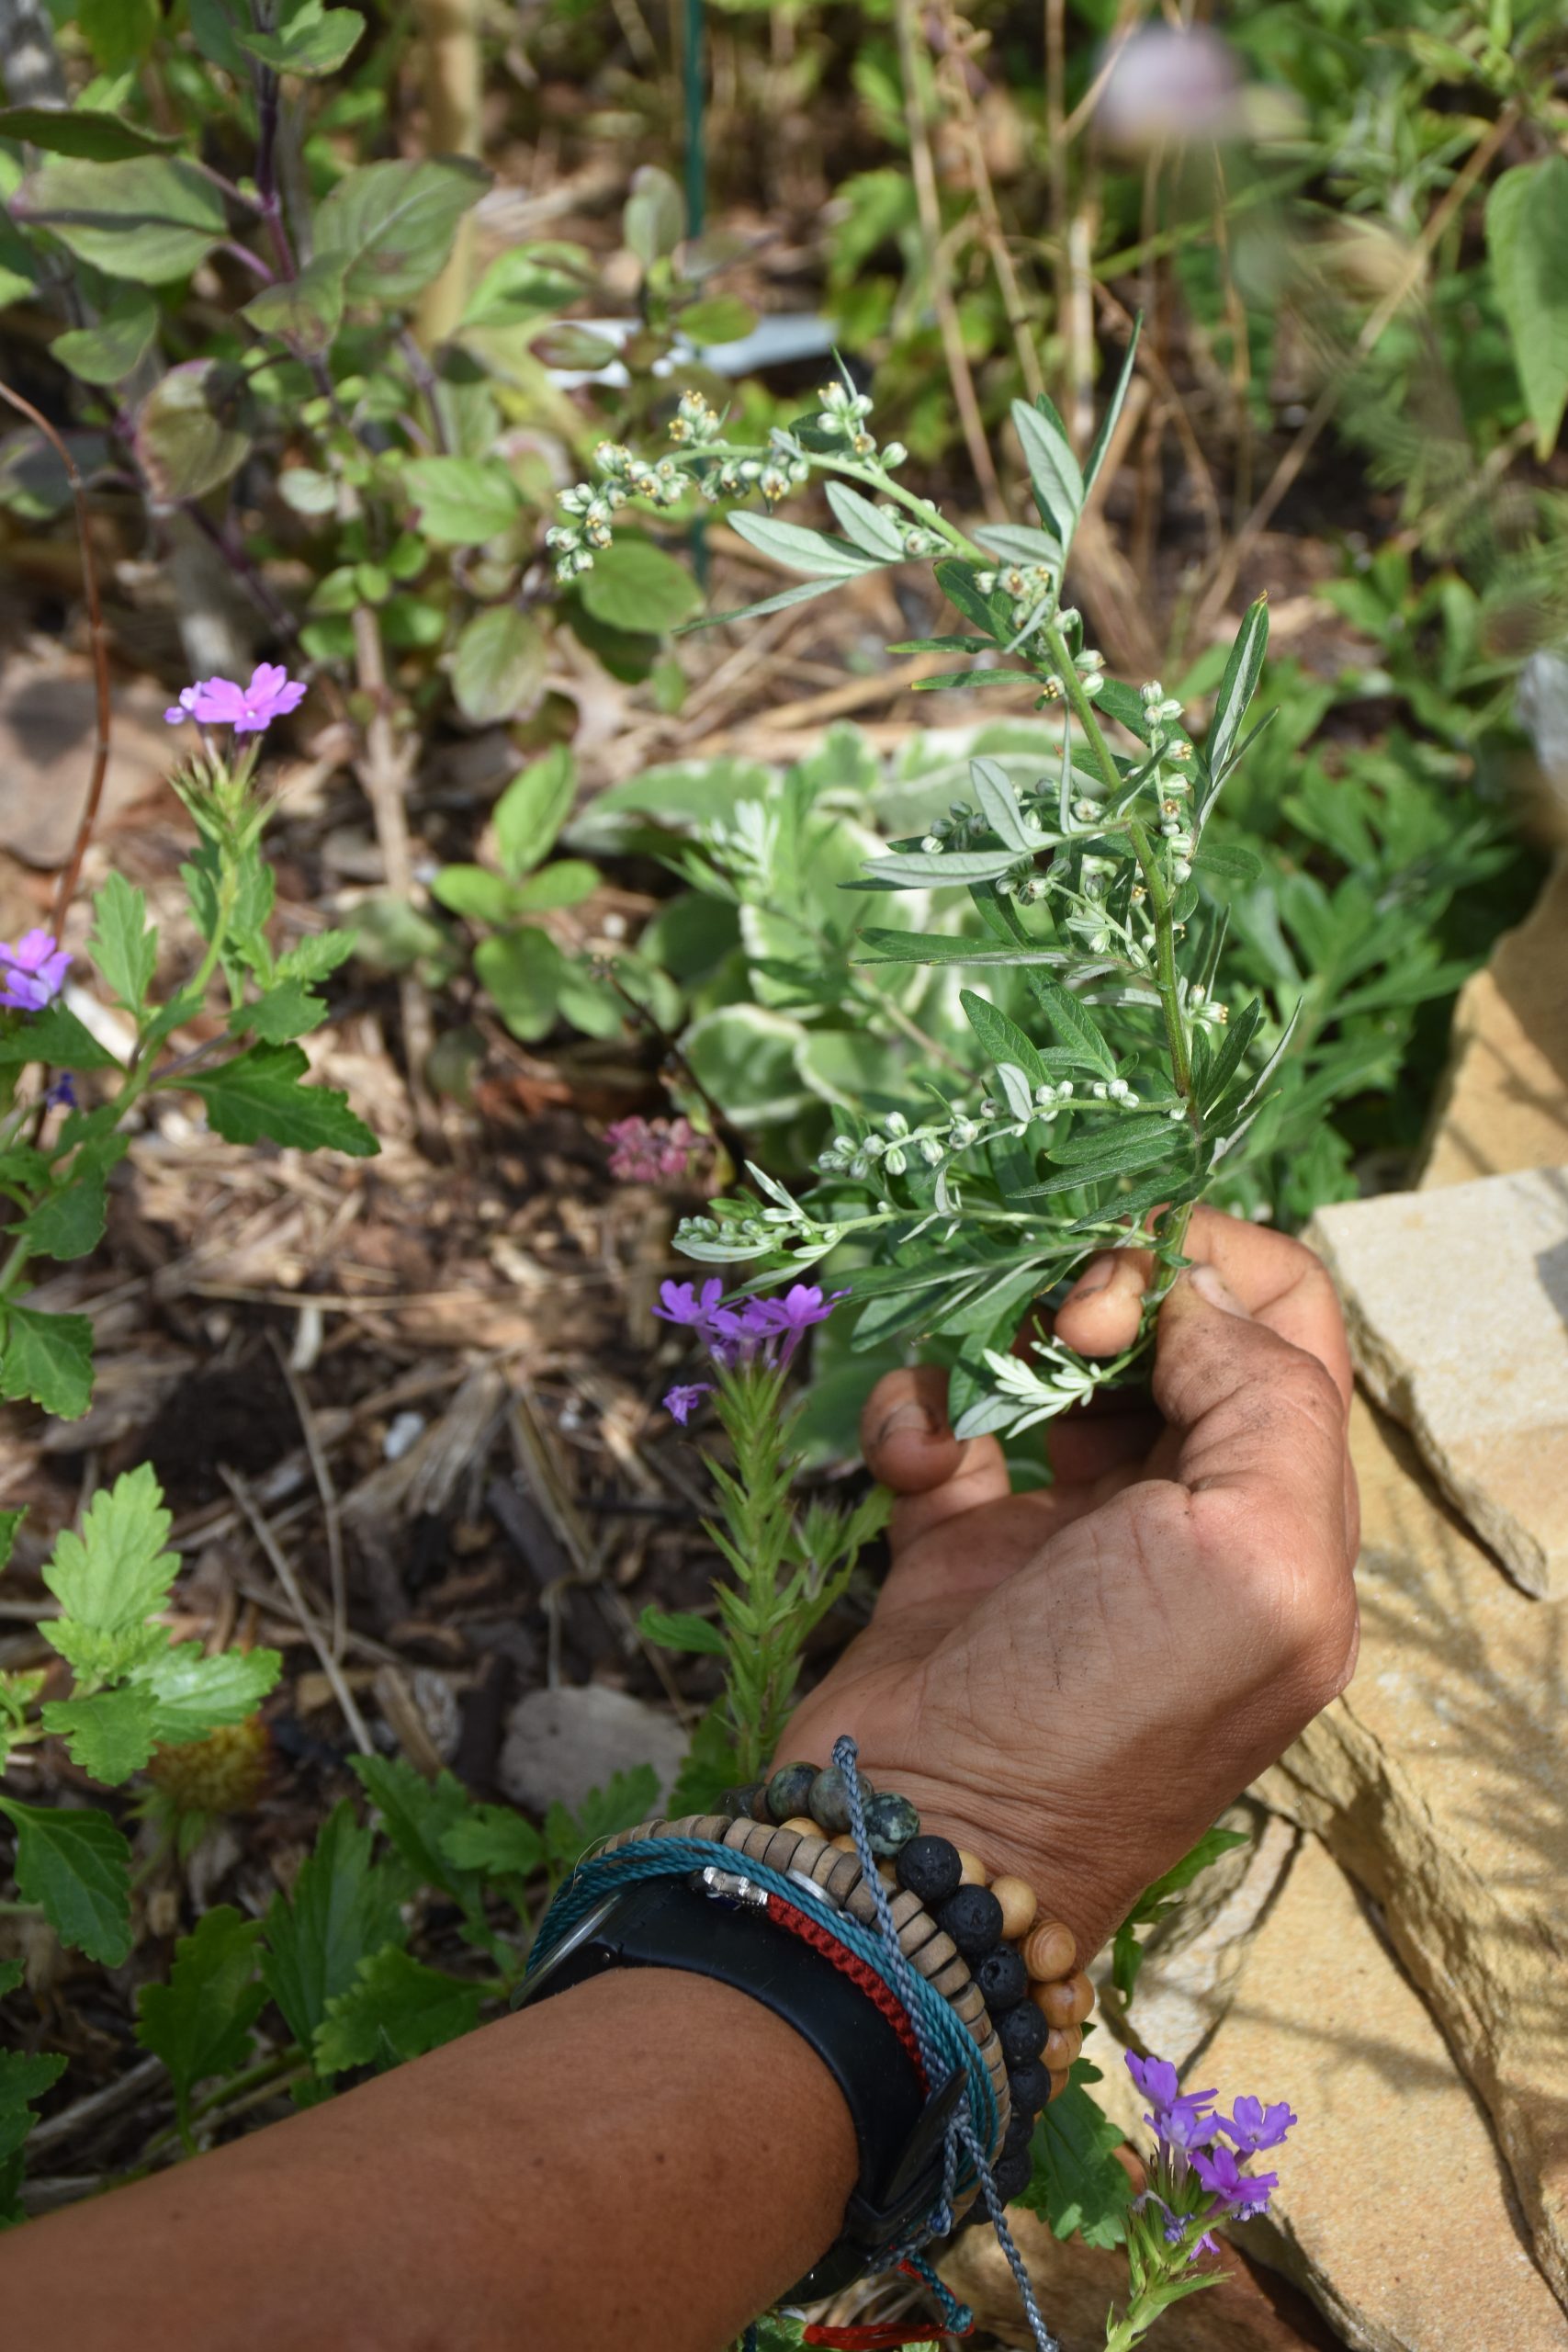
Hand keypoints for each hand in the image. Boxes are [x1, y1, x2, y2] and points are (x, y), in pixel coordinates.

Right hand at [785, 1207, 1358, 1955]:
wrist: (920, 1842)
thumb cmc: (1105, 1714)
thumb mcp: (1251, 1562)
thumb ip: (1264, 1403)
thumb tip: (1189, 1302)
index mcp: (1284, 1520)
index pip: (1282, 1323)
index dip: (1201, 1273)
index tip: (1113, 1307)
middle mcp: (1189, 1514)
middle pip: (1167, 1325)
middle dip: (1097, 1289)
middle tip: (1050, 1327)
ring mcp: (1073, 1529)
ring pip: (1049, 1360)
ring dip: (997, 1341)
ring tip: (964, 1392)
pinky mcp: (962, 1543)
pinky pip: (945, 1424)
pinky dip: (916, 1415)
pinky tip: (911, 1465)